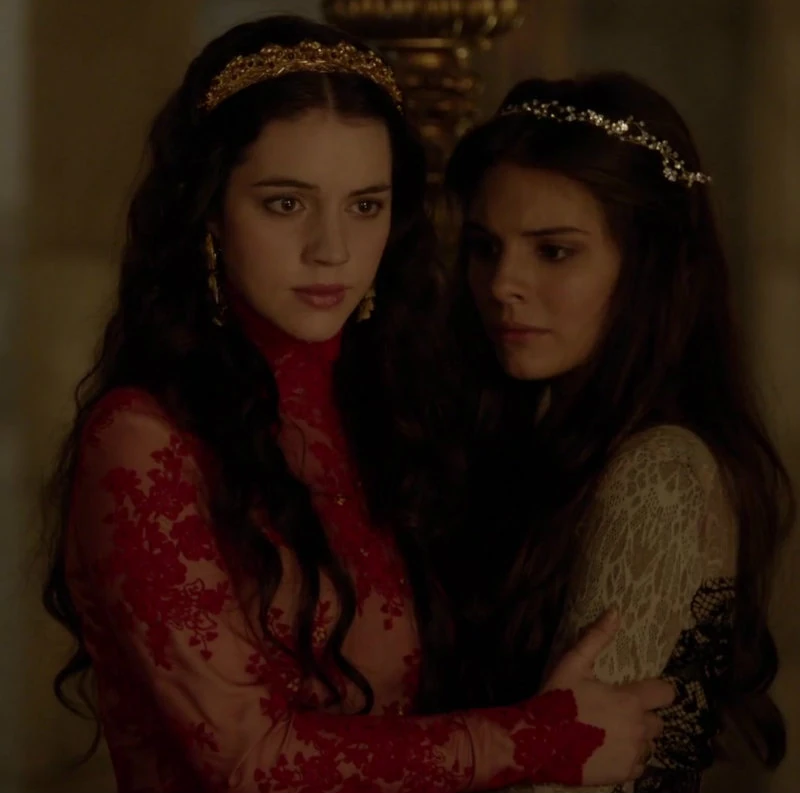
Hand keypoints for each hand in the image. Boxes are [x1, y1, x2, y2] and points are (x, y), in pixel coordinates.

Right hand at [541, 609, 672, 785]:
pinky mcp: (624, 775)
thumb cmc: (558, 699)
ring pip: (649, 745)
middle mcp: (639, 729)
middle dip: (644, 716)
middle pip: (658, 722)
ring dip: (637, 738)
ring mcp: (633, 754)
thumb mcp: (574, 663)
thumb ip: (597, 638)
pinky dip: (629, 759)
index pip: (665, 693)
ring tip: (614, 733)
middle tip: (620, 712)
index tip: (648, 690)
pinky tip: (610, 751)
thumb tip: (615, 612)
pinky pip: (639, 766)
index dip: (659, 690)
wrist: (539, 741)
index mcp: (631, 701)